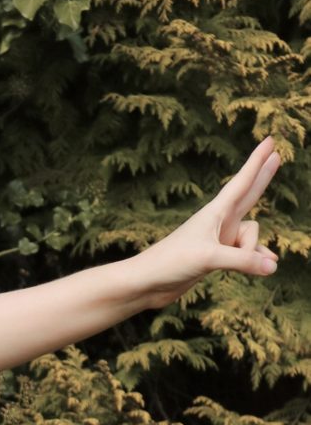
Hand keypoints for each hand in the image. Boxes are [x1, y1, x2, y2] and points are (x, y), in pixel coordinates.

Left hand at [129, 137, 283, 308]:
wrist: (146, 283)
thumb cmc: (171, 262)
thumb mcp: (210, 258)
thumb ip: (244, 261)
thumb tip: (273, 266)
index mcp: (215, 212)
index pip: (243, 181)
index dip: (257, 162)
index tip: (270, 141)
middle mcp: (219, 222)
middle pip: (249, 195)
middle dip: (264, 177)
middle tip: (278, 155)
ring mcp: (218, 240)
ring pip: (251, 238)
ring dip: (253, 253)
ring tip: (249, 267)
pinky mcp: (216, 257)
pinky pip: (246, 255)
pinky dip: (255, 260)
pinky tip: (268, 265)